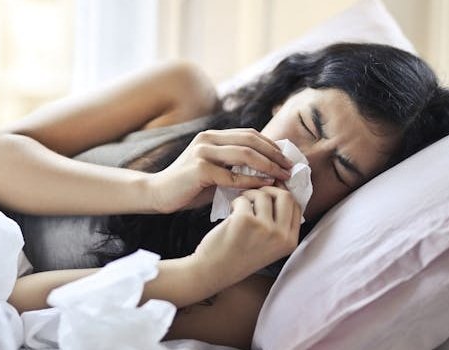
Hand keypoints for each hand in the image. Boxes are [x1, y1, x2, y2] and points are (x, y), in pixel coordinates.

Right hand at [147, 129, 292, 213]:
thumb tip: (267, 172)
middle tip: (290, 167)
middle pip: (251, 141)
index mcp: (212, 136)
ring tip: (282, 176)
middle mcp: (208, 139)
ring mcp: (203, 152)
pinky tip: (265, 186)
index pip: (249, 134)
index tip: (286, 159)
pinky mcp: (200, 169)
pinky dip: (252, 181)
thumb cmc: (189, 187)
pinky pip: (232, 176)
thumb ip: (234, 168)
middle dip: (274, 154)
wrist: (158, 194)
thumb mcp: (214, 172)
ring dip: (268, 166)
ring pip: (245, 155)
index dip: (271, 145)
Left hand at [190, 186, 300, 289]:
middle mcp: (281, 235)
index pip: (296, 206)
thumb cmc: (239, 256)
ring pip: (263, 195)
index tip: (270, 193)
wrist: (214, 271)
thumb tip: (280, 190)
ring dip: (249, 195)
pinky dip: (236, 202)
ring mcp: (264, 228)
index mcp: (290, 241)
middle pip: (285, 196)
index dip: (282, 195)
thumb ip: (279, 224)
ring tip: (240, 207)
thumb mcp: (269, 245)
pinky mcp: (245, 221)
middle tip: (254, 196)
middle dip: (269, 191)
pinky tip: (231, 213)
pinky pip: (244, 199)